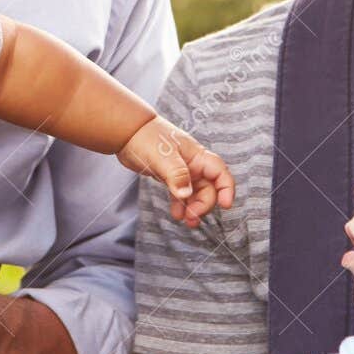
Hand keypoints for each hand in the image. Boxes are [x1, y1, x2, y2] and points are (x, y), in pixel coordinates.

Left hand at [116, 116, 233, 227]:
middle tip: (192, 216)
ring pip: (195, 193)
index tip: (225, 205)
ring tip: (188, 222)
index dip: (226, 188)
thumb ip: (176, 175)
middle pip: (209, 188)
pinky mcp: (170, 176)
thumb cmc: (146, 137)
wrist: (126, 132)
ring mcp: (182, 170)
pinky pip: (181, 193)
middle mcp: (193, 163)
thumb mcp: (162, 156)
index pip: (219, 172)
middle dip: (204, 204)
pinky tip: (177, 214)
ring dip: (194, 208)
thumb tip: (186, 195)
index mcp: (197, 156)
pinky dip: (181, 205)